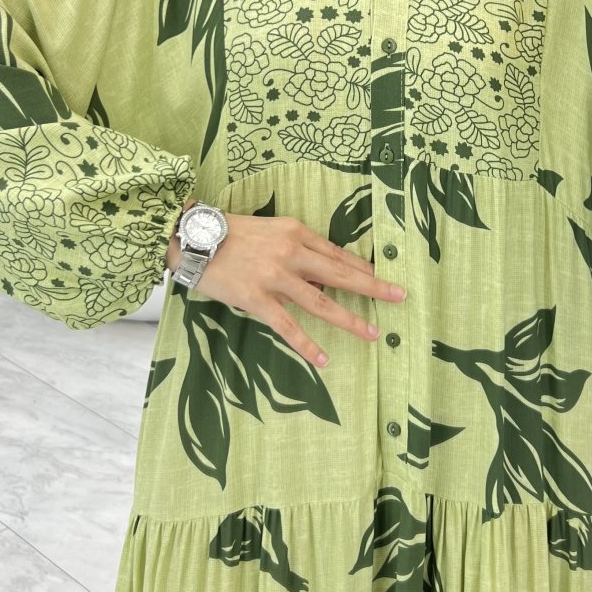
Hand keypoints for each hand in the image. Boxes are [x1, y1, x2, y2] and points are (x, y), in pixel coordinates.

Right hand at [176, 213, 406, 368]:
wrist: (191, 237)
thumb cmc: (230, 234)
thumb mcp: (270, 232)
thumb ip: (295, 251)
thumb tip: (321, 277)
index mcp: (296, 232)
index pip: (337, 254)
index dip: (362, 268)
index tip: (382, 278)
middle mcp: (291, 252)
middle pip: (341, 274)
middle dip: (374, 287)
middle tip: (400, 296)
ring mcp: (275, 276)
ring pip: (322, 301)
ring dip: (350, 319)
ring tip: (373, 334)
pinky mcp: (257, 298)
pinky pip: (288, 326)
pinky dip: (308, 345)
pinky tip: (324, 359)